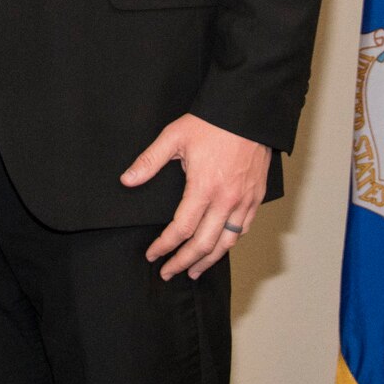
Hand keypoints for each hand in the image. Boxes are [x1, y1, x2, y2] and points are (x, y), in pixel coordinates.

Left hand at [120, 113, 268, 280]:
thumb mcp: (174, 137)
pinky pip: (244, 229)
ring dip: (208, 260)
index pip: (181, 229)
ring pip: (227, 242)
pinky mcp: (256, 197)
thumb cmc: (211, 123)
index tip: (152, 255)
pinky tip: (220, 247)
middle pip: (203, 244)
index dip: (165, 246)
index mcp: (203, 187)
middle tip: (169, 273)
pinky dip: (230, 243)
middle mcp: (226, 200)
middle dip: (183, 262)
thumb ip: (149, 161)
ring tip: (194, 270)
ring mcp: (244, 200)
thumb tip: (127, 180)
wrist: (248, 111)